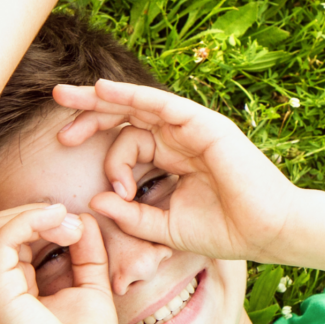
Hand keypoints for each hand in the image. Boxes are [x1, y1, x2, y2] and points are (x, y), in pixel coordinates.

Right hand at [0, 204, 117, 323]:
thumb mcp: (90, 286)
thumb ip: (85, 253)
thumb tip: (82, 219)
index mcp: (12, 288)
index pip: (14, 238)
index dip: (44, 222)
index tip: (79, 227)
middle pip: (0, 228)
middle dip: (38, 214)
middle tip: (74, 223)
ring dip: (36, 215)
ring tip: (70, 225)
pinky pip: (2, 237)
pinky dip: (30, 220)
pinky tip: (59, 224)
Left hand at [54, 79, 301, 262]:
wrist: (267, 233)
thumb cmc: (224, 231)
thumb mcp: (164, 227)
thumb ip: (131, 215)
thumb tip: (95, 199)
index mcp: (172, 158)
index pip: (128, 143)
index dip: (107, 159)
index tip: (107, 190)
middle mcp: (179, 138)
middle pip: (126, 116)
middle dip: (90, 112)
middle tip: (56, 107)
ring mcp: (192, 128)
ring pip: (138, 105)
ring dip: (101, 98)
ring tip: (66, 96)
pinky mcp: (204, 125)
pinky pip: (161, 104)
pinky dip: (131, 95)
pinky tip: (101, 90)